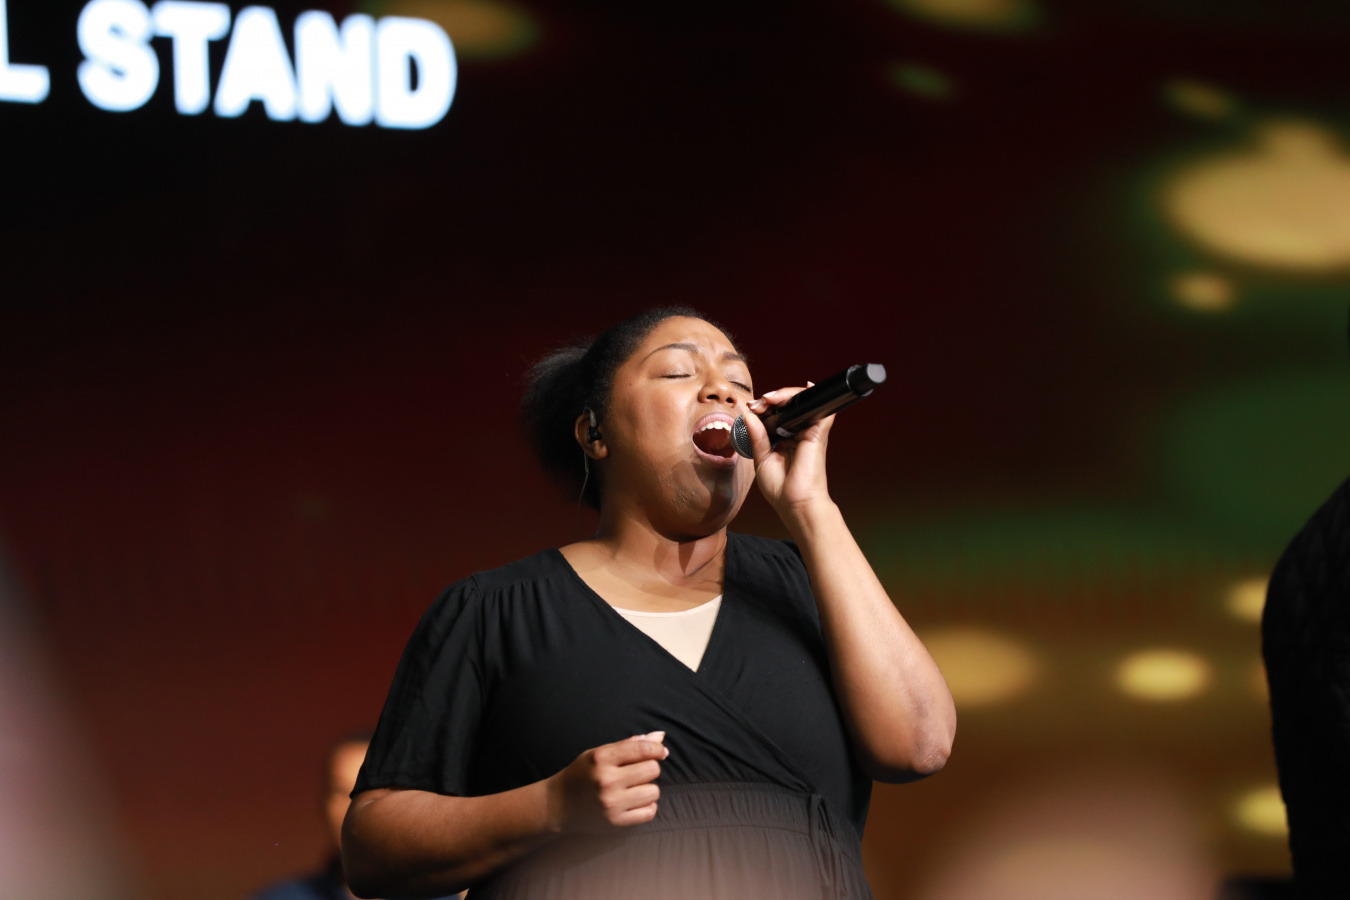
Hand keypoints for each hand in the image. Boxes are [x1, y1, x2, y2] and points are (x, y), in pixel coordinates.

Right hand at [545, 732, 666, 832]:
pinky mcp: (616, 822)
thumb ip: (629, 744)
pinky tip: (635, 802)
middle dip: (650, 768)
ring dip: (649, 789)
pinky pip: (649, 812)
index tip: (660, 752)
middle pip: (652, 769)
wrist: (559, 805)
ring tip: (634, 788)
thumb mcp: (598, 753)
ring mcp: (611, 803)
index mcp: (601, 758)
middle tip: (638, 772)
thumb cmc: (582, 774)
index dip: (657, 749)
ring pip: (654, 791)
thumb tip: (660, 737)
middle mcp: (606, 780)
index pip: (642, 749)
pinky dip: (647, 806)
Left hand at [743, 384, 833, 517]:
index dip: (763, 408)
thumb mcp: (761, 459)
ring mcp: (809, 431)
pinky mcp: (818, 432)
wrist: (796, 504)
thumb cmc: (781, 488)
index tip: (749, 408)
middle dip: (770, 399)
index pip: (776, 415)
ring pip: (801, 401)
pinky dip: (805, 396)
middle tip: (755, 404)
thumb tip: (748, 415)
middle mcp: (799, 433)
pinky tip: (791, 394)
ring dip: (783, 395)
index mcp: (785, 439)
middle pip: (788, 405)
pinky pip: (816, 406)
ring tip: (766, 400)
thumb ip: (757, 436)